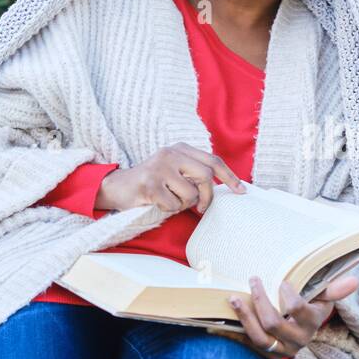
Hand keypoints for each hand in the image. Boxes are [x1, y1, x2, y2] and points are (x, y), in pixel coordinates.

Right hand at [96, 142, 245, 213]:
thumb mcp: (175, 171)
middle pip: (206, 176)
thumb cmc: (153, 183)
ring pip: (191, 194)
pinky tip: (157, 203)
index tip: (241, 191)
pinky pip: (173, 205)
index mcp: (181, 148)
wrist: (117, 187)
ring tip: (170, 200)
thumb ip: (195, 174)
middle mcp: (171, 153)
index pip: (213, 161)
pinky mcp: (149, 184)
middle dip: (207, 197)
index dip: (230, 177)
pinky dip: (168, 210)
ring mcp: (160, 167)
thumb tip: (225, 188)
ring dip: (183, 204)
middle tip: (200, 208)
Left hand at [227, 274, 358, 358]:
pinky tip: (224, 318)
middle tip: (253, 279)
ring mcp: (280, 350)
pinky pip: (248, 345)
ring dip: (245, 316)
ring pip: (259, 337)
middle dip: (260, 300)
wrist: (302, 332)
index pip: (297, 310)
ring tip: (234, 298)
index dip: (288, 295)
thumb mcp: (324, 298)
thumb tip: (354, 280)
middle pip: (273, 323)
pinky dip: (235, 332)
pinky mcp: (266, 354)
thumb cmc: (312, 308)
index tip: (282, 282)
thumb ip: (335, 289)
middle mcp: (297, 340)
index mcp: (311, 324)